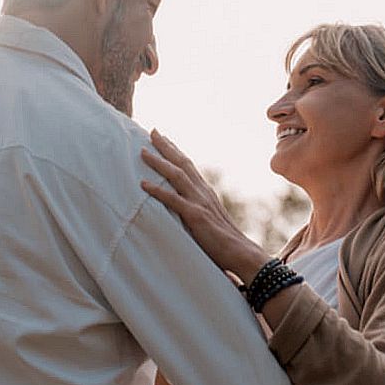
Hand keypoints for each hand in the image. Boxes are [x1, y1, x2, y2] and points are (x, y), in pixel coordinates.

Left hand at [140, 129, 267, 279]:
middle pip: (182, 163)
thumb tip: (186, 210)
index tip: (164, 139)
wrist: (242, 253)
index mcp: (206, 193)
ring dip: (158, 162)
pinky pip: (173, 200)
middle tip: (152, 131)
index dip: (176, 151)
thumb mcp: (210, 221)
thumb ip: (199, 211)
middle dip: (166, 146)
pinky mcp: (196, 216)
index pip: (189, 166)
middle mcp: (203, 192)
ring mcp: (200, 203)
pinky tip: (143, 184)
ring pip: (176, 175)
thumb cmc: (226, 243)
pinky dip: (157, 190)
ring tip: (142, 152)